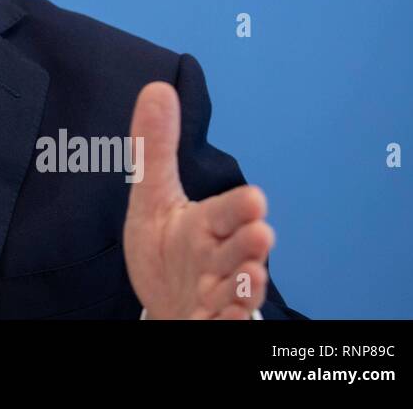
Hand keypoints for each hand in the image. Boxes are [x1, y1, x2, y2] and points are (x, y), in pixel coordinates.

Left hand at [122, 81, 274, 318]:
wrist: (165, 305)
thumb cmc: (166, 251)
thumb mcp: (152, 199)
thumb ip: (155, 149)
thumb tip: (158, 88)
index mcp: (207, 226)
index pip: (226, 214)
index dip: (238, 208)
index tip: (254, 199)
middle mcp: (218, 261)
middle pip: (238, 251)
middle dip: (249, 245)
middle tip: (261, 234)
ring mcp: (217, 296)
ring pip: (236, 292)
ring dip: (245, 286)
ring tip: (249, 278)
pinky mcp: (209, 322)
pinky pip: (223, 324)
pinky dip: (228, 322)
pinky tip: (229, 319)